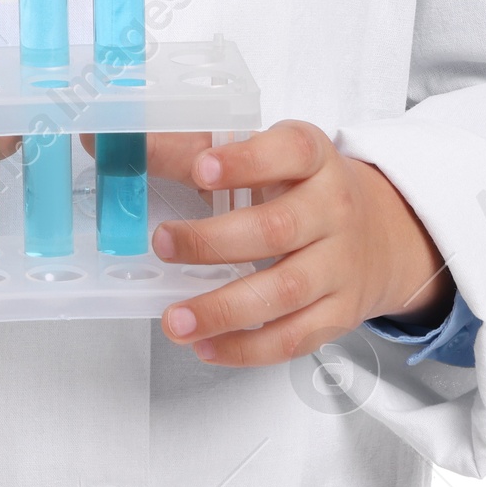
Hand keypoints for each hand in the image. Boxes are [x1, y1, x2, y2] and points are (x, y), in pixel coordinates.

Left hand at [133, 122, 453, 365]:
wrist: (381, 233)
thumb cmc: (302, 187)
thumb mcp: (263, 154)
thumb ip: (190, 147)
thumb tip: (104, 138)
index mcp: (313, 156)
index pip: (288, 151)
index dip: (244, 161)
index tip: (200, 169)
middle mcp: (333, 208)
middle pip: (275, 229)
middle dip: (212, 241)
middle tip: (162, 243)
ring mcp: (339, 264)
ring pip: (283, 291)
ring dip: (223, 309)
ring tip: (173, 318)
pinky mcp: (338, 313)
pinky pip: (293, 338)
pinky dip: (245, 348)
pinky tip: (205, 344)